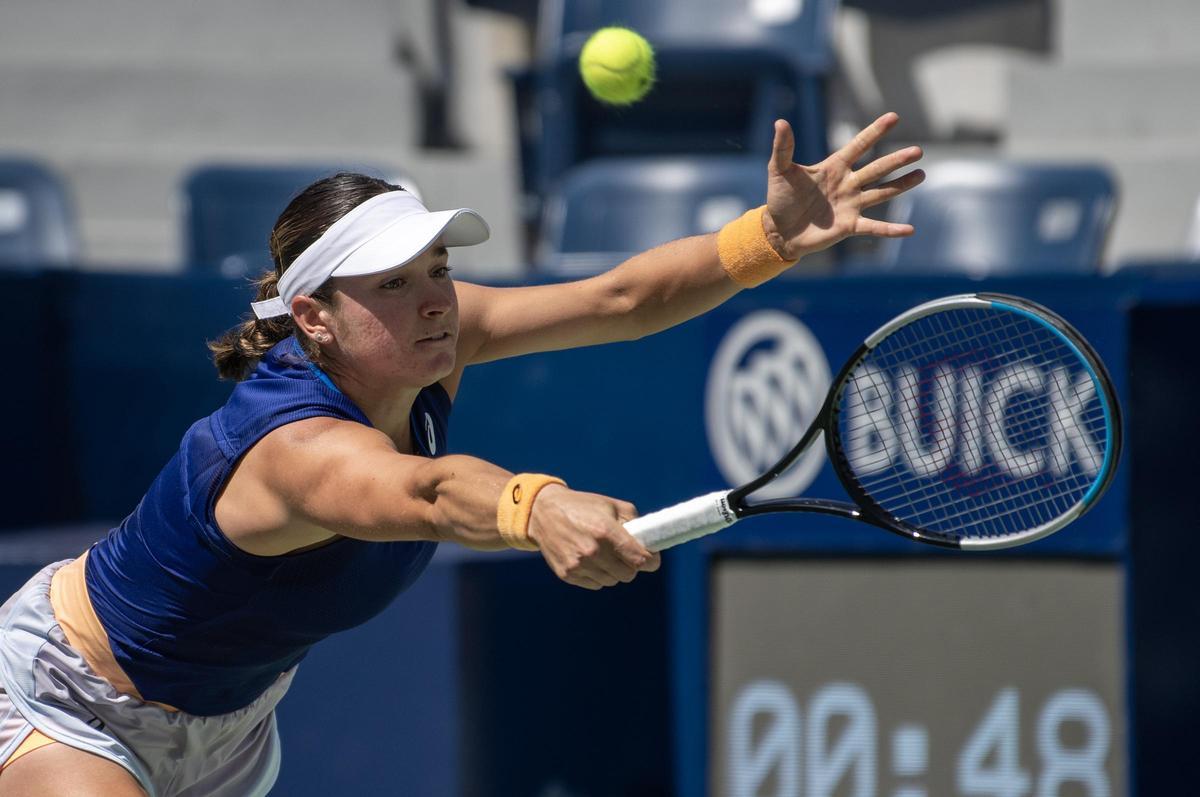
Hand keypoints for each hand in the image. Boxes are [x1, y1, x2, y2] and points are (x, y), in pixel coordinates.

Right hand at [527, 485, 660, 589]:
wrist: (543, 513)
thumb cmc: (582, 506)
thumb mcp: (611, 505)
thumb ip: (634, 522)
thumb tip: (651, 542)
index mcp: (606, 531)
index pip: (640, 559)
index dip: (651, 560)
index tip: (652, 558)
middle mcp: (592, 551)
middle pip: (628, 574)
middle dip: (631, 565)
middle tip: (625, 554)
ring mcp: (578, 565)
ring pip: (612, 581)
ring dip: (614, 571)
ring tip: (604, 554)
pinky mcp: (567, 575)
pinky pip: (596, 585)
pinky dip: (598, 575)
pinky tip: (590, 559)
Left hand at [763, 112, 924, 260]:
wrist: (778, 230)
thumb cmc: (780, 198)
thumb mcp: (779, 170)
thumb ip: (783, 148)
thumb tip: (780, 122)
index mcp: (834, 167)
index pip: (859, 145)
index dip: (875, 132)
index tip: (894, 117)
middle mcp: (847, 184)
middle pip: (876, 168)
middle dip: (896, 160)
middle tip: (918, 151)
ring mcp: (851, 204)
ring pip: (881, 192)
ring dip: (901, 185)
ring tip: (921, 174)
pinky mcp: (849, 226)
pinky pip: (874, 227)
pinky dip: (891, 229)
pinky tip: (909, 229)